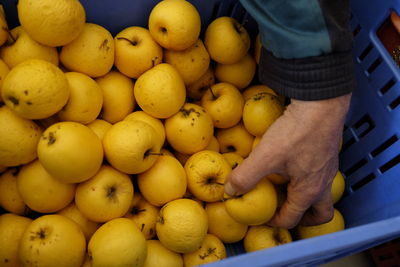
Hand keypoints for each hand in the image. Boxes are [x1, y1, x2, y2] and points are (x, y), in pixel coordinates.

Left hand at [224, 93, 351, 228]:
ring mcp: (328, 167)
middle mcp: (323, 183)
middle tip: (285, 212)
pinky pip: (318, 174)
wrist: (321, 103)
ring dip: (303, 195)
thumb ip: (245, 176)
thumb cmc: (296, 133)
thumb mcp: (265, 157)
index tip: (261, 217)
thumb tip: (230, 191)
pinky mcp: (327, 151)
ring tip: (283, 187)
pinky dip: (304, 177)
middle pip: (319, 212)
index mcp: (309, 191)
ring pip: (320, 192)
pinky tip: (289, 163)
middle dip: (302, 218)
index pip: (293, 218)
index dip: (274, 222)